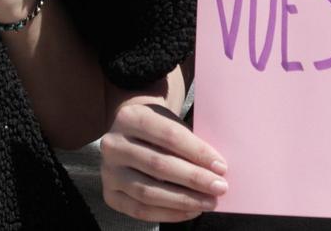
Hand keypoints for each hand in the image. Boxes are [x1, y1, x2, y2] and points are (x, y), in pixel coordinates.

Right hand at [100, 93, 228, 221]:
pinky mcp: (109, 194)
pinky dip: (169, 214)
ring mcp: (108, 171)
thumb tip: (216, 169)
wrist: (128, 136)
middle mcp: (113, 144)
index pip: (169, 135)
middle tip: (220, 187)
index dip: (197, 152)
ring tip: (209, 202)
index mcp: (130, 117)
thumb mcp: (168, 121)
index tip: (221, 166)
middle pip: (158, 165)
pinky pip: (140, 210)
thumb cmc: (157, 129)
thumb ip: (187, 140)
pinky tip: (191, 211)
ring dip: (184, 199)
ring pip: (148, 191)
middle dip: (194, 178)